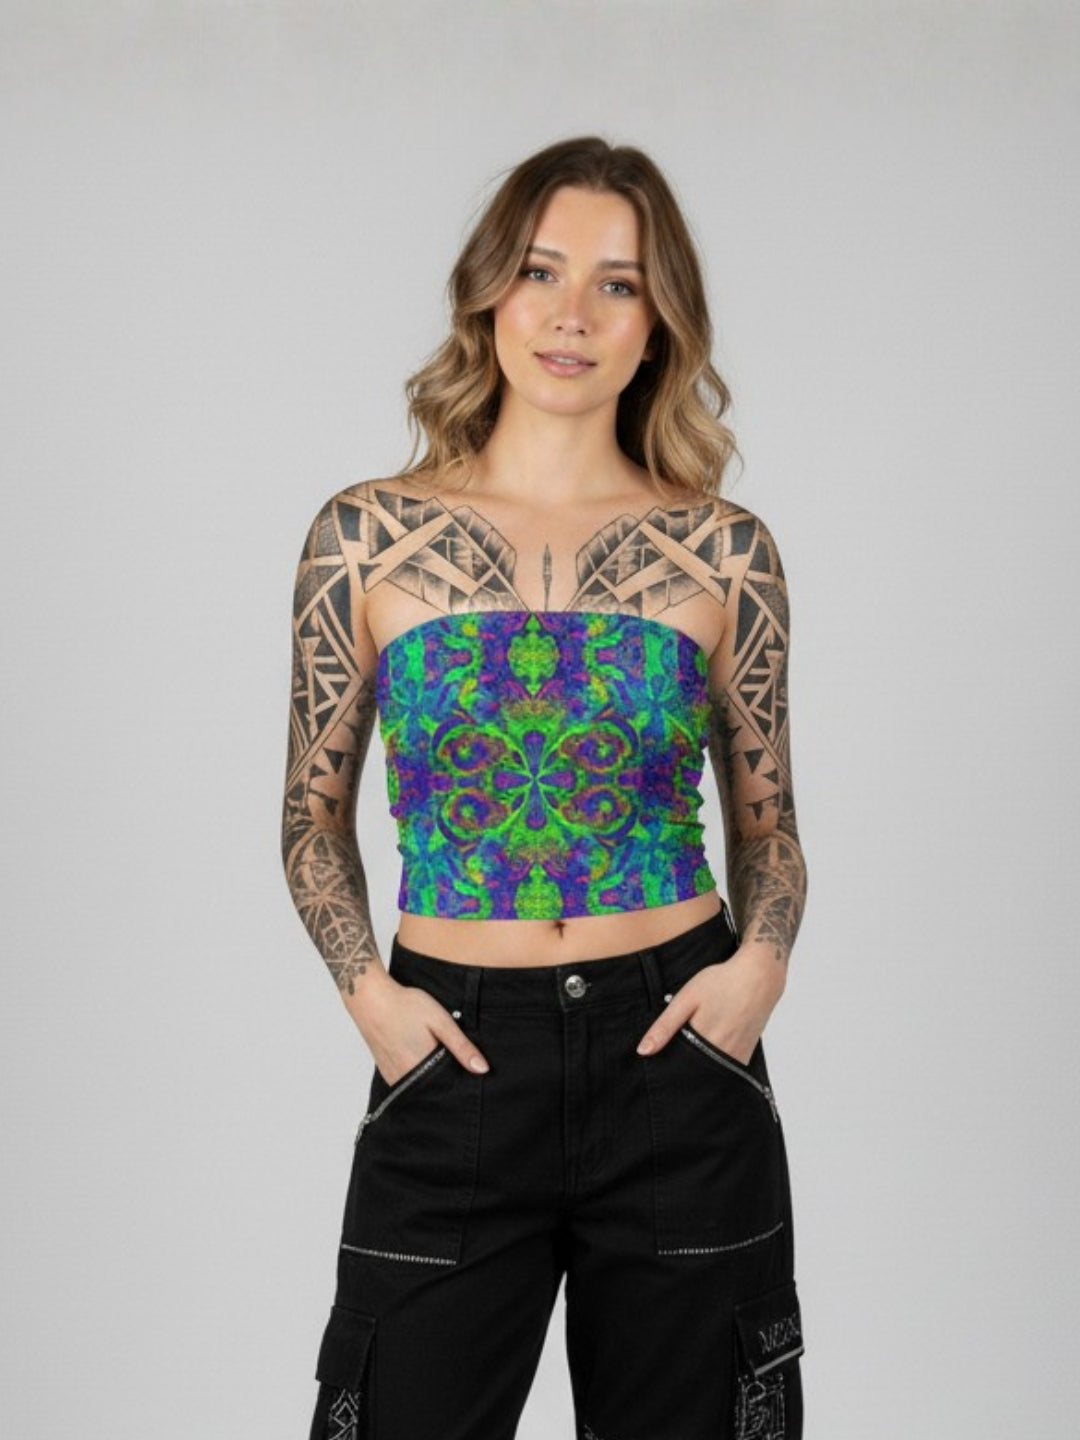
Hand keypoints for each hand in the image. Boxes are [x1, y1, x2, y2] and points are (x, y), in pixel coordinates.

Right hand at [351, 975, 490, 1082]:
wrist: (370, 999)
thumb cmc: (405, 1005)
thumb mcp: (440, 1021)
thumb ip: (461, 1047)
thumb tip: (482, 1069)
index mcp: (422, 1067)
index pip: (450, 1086)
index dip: (461, 1078)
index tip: (466, 1066)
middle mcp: (406, 1077)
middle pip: (435, 1087)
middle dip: (446, 1077)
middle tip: (447, 1052)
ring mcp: (393, 1077)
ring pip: (421, 1085)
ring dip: (431, 1075)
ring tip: (431, 1050)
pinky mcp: (386, 1072)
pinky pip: (408, 1080)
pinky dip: (417, 1073)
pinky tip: (419, 1054)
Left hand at [635, 946, 785, 1065]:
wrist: (759, 977)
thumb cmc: (721, 983)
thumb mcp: (686, 999)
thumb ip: (665, 1027)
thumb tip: (643, 1051)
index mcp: (702, 1041)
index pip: (677, 1068)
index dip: (665, 1067)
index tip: (657, 1065)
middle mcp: (721, 1054)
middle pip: (694, 1072)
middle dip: (681, 1069)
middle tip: (675, 1052)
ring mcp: (736, 1057)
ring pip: (709, 1071)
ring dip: (698, 1066)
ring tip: (693, 1047)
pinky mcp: (746, 1055)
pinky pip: (724, 1068)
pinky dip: (714, 1063)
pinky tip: (708, 1048)